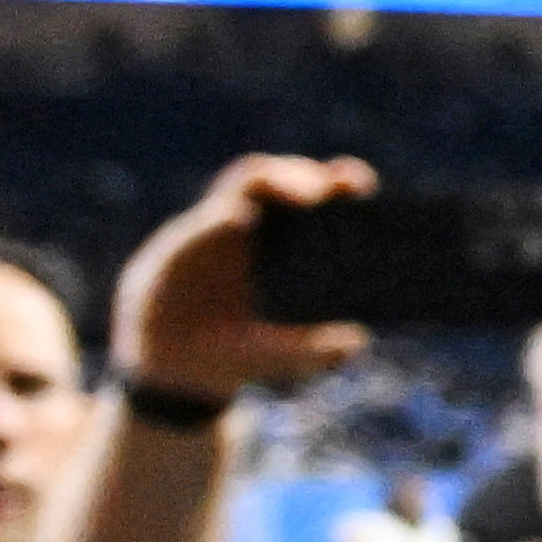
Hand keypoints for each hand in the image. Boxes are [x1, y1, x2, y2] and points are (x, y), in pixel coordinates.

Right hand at [111, 154, 371, 406]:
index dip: (346, 185)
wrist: (179, 366)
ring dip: (282, 177)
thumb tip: (356, 340)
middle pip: (294, 181)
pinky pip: (208, 216)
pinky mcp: (189, 239)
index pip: (328, 204)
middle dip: (319, 176)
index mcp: (300, 250)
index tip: (363, 186)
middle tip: (347, 184)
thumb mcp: (286, 359)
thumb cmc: (241, 354)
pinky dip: (223, 214)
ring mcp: (227, 227)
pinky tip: (240, 219)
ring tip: (307, 195)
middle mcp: (266, 230)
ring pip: (255, 180)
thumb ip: (319, 351)